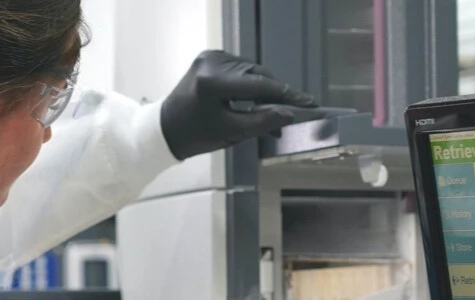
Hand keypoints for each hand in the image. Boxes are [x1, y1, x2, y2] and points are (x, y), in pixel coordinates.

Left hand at [160, 50, 315, 159]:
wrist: (166, 128)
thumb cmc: (196, 135)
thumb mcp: (232, 133)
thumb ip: (263, 121)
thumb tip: (290, 114)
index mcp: (213, 82)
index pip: (260, 86)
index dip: (287, 95)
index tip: (308, 103)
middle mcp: (212, 62)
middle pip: (257, 75)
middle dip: (276, 94)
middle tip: (290, 114)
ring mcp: (210, 57)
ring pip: (252, 71)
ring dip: (264, 89)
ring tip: (272, 110)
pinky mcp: (210, 57)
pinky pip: (240, 69)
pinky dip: (251, 83)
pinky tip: (255, 99)